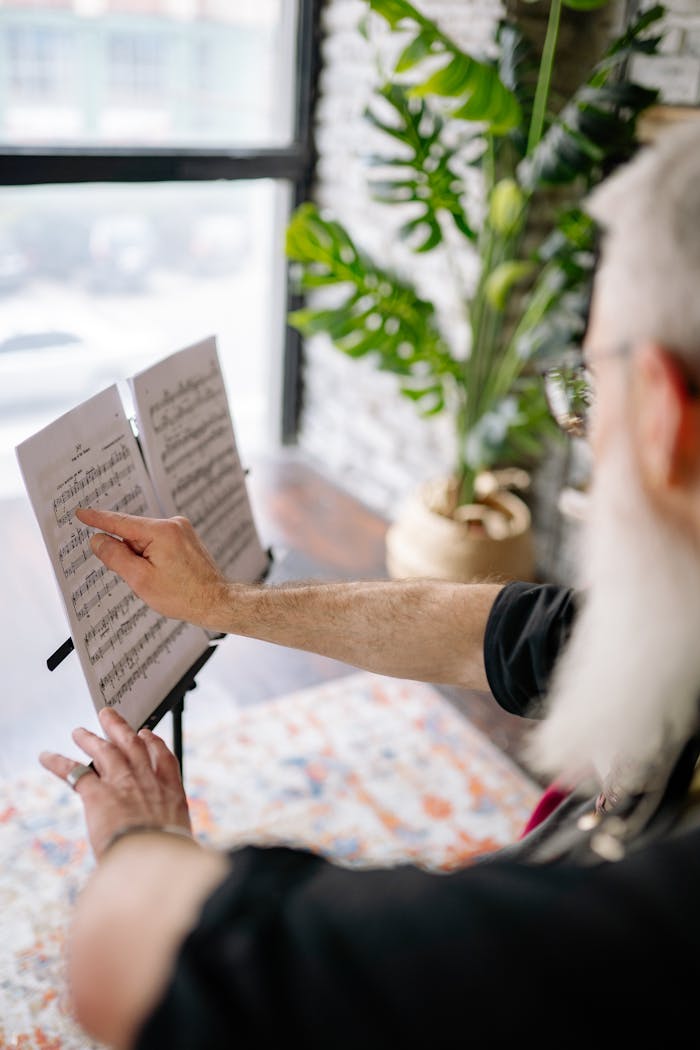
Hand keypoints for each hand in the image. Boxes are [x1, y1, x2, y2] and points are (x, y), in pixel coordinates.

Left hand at [39, 707, 191, 859]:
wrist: (153, 859)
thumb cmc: (168, 857)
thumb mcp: (177, 841)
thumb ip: (165, 835)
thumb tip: (162, 849)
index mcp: (171, 793)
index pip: (164, 759)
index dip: (154, 743)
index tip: (147, 734)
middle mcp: (147, 781)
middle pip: (132, 745)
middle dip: (120, 728)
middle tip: (110, 716)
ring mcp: (122, 784)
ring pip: (105, 751)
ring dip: (90, 738)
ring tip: (79, 731)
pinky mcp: (97, 794)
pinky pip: (74, 772)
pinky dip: (58, 762)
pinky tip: (46, 757)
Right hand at [75, 507, 226, 627]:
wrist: (216, 602)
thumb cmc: (183, 595)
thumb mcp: (141, 579)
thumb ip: (116, 557)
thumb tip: (98, 540)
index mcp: (161, 531)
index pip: (120, 522)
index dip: (98, 519)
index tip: (81, 513)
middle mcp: (173, 525)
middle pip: (133, 534)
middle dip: (128, 554)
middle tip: (141, 577)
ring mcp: (182, 530)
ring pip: (145, 540)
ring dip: (141, 558)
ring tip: (158, 580)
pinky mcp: (185, 538)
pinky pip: (157, 543)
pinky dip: (152, 557)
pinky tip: (163, 575)